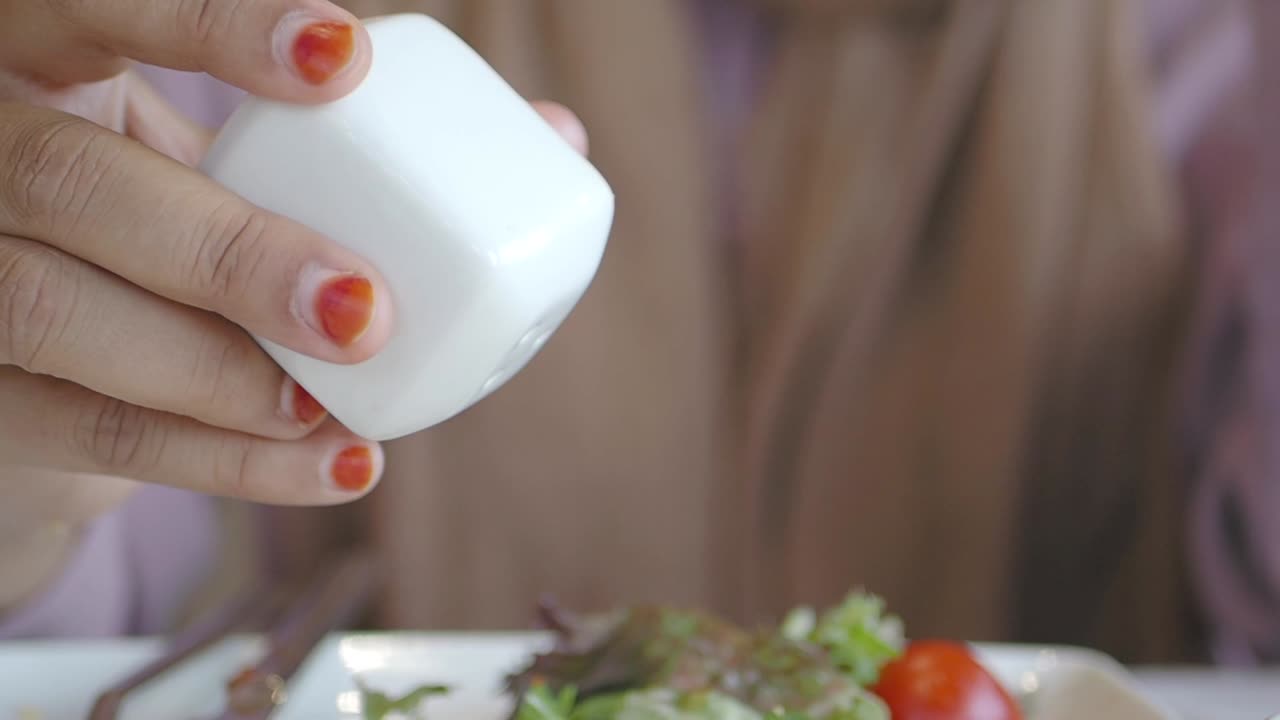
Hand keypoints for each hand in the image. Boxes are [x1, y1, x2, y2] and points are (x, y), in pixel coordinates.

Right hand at [0, 0, 587, 610]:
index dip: (208, 25)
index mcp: (43, 59)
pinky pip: (88, 434)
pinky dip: (222, 464)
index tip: (346, 62)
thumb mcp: (241, 165)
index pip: (92, 4)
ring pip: (50, 312)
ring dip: (213, 371)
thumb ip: (369, 149)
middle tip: (362, 309)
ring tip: (331, 409)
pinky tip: (332, 468)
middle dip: (227, 247)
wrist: (53, 353)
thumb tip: (556, 138)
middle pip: (64, 178)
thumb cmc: (173, 224)